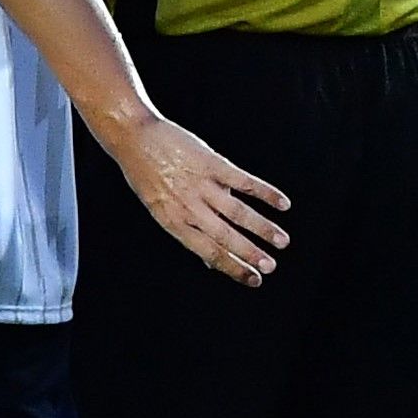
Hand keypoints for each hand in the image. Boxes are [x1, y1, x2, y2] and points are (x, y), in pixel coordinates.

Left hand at [107, 115, 287, 286]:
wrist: (134, 137)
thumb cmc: (146, 175)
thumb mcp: (159, 209)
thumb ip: (187, 233)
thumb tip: (209, 262)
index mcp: (173, 222)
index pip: (209, 252)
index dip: (233, 268)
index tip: (254, 280)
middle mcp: (188, 207)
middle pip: (225, 236)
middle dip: (251, 254)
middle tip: (271, 266)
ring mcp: (200, 185)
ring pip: (238, 212)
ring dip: (263, 228)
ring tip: (282, 241)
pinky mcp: (211, 163)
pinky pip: (244, 182)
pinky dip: (266, 193)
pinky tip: (283, 204)